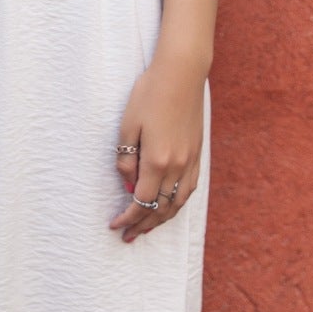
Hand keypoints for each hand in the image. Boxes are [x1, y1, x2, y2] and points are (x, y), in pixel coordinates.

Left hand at [110, 56, 205, 241]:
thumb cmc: (150, 94)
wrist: (182, 74)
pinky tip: (169, 207)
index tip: (115, 225)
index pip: (141, 202)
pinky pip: (188, 189)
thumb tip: (128, 184)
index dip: (127, 218)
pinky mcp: (197, 154)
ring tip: (147, 228)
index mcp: (157, 161)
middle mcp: (177, 166)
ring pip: (177, 203)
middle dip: (143, 226)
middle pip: (160, 209)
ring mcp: (190, 161)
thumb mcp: (128, 125)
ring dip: (161, 220)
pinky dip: (177, 204)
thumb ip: (126, 159)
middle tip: (128, 237)